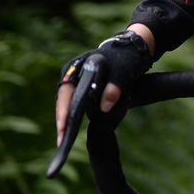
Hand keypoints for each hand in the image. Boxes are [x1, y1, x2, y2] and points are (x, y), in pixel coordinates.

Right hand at [54, 28, 153, 146]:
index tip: (64, 127)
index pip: (67, 91)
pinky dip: (75, 118)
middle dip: (62, 121)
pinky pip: (77, 105)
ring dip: (67, 122)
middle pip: (64, 100)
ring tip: (63, 142)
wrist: (133, 51)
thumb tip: (104, 107)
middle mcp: (73, 74)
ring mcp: (78, 82)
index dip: (64, 110)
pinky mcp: (85, 90)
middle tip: (61, 142)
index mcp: (78, 66)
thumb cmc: (126, 57)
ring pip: (69, 105)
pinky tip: (72, 133)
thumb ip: (115, 86)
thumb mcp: (124, 70)